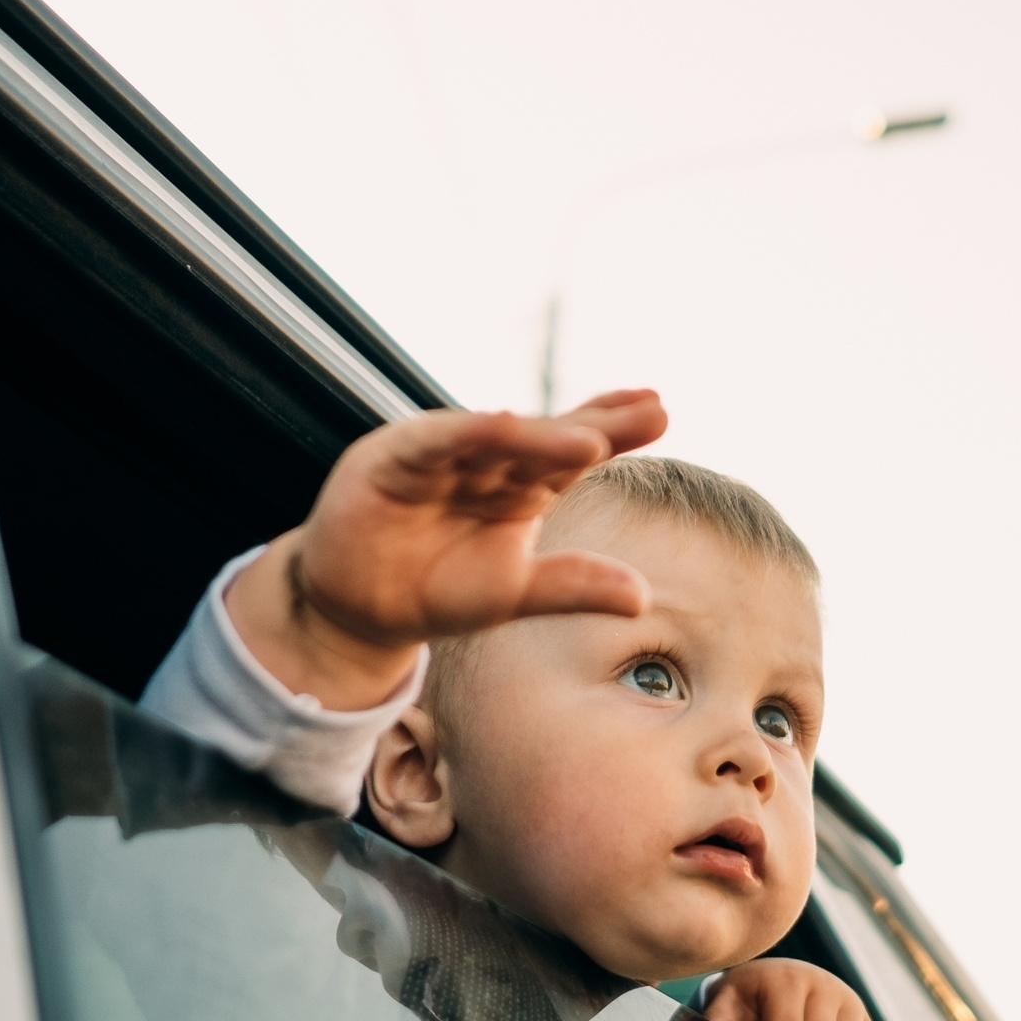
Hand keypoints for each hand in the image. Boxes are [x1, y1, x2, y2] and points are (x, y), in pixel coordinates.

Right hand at [223, 390, 666, 707]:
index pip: (574, 452)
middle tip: (651, 409)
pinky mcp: (390, 461)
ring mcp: (439, 455)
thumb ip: (571, 587)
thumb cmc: (438, 590)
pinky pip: (430, 443)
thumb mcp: (513, 593)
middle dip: (594, 424)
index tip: (661, 412)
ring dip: (537, 436)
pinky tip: (500, 424)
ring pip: (493, 437)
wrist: (360, 611)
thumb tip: (644, 597)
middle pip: (545, 436)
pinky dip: (462, 434)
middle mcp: (486, 461)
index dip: (614, 430)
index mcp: (521, 485)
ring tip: (589, 442)